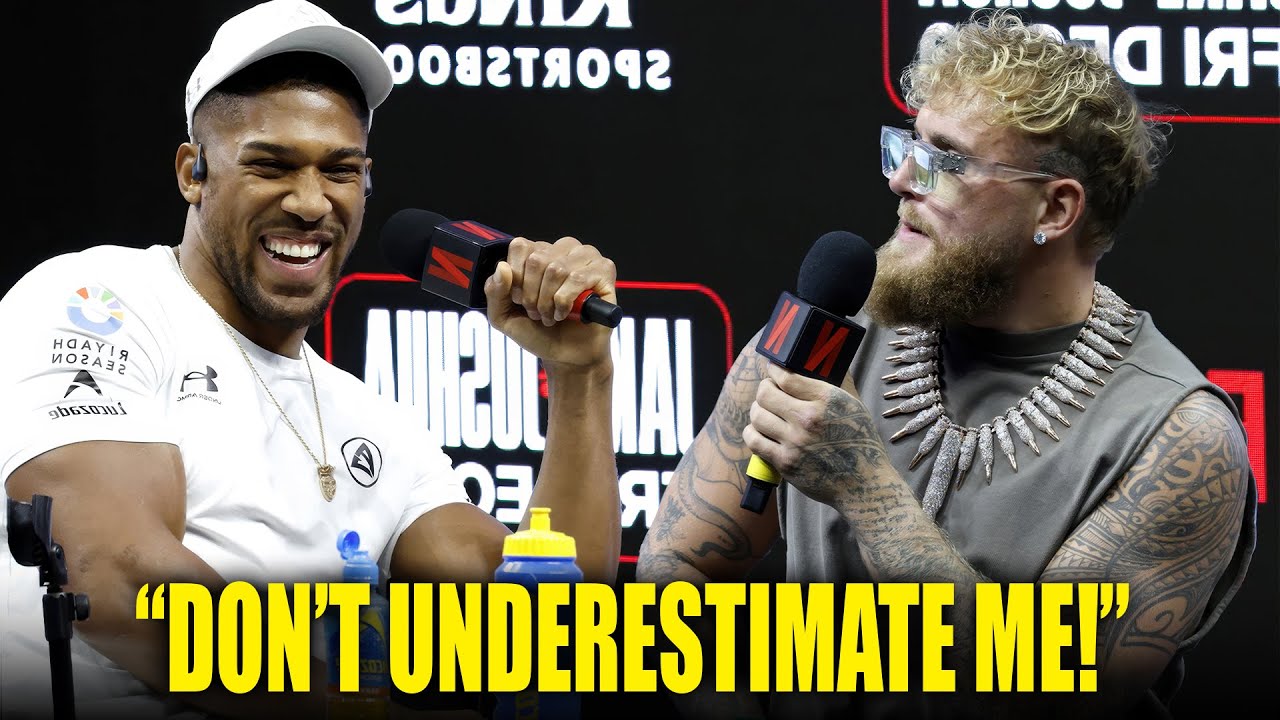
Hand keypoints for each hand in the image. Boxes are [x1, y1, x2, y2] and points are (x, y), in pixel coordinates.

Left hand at [483, 236, 616, 372]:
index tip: (519, 300)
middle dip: (532, 295)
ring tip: (551, 315)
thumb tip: (502, 267)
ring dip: (549, 302)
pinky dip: (566, 302)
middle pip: (537, 259)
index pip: (521, 247)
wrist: (566, 355)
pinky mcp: (604, 271)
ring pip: (557, 269)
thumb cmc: (538, 332)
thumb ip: (494, 291)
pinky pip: (578, 278)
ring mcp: (585, 257)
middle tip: (537, 312)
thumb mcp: (503, 316)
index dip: (517, 278)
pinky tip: (566, 313)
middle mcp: (563, 249)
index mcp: (539, 251)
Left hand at [742, 364, 888, 508]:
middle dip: (764, 390)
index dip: (773, 370)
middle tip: (769, 393)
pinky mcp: (785, 462)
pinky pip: (754, 441)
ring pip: (756, 416)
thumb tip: (819, 359)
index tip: (772, 370)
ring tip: (765, 412)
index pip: (786, 377)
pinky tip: (760, 431)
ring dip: (758, 411)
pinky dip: (752, 433)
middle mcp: (808, 419)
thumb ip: (836, 382)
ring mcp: (795, 442)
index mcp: (827, 400)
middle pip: (765, 394)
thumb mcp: (854, 405)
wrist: (864, 484)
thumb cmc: (861, 442)